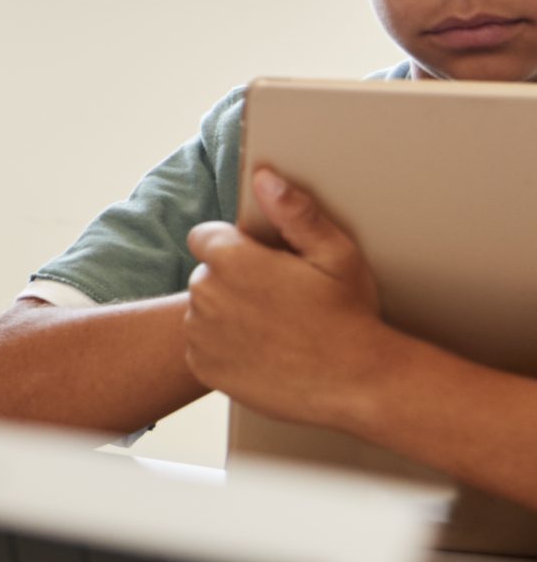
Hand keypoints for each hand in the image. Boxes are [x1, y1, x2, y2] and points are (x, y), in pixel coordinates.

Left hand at [182, 167, 391, 428]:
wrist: (359, 384)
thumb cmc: (350, 315)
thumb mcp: (335, 253)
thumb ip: (294, 211)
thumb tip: (264, 177)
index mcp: (231, 260)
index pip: (206, 237)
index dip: (237, 247)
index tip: (266, 264)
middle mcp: (205, 294)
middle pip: (207, 274)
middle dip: (235, 280)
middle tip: (281, 299)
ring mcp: (201, 334)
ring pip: (205, 310)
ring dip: (228, 314)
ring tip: (277, 328)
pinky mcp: (204, 366)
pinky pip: (204, 346)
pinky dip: (225, 348)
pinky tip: (264, 352)